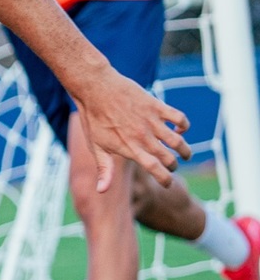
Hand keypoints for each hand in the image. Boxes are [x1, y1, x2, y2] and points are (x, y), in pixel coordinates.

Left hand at [73, 70, 190, 190]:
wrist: (94, 88)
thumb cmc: (93, 118)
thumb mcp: (95, 146)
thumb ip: (104, 169)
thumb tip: (102, 191)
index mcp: (130, 148)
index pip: (155, 170)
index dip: (166, 179)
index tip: (168, 183)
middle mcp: (143, 137)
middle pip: (169, 158)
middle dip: (174, 165)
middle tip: (172, 165)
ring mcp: (150, 121)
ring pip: (178, 141)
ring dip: (185, 150)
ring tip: (184, 153)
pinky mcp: (155, 106)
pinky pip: (179, 118)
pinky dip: (184, 125)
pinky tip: (178, 128)